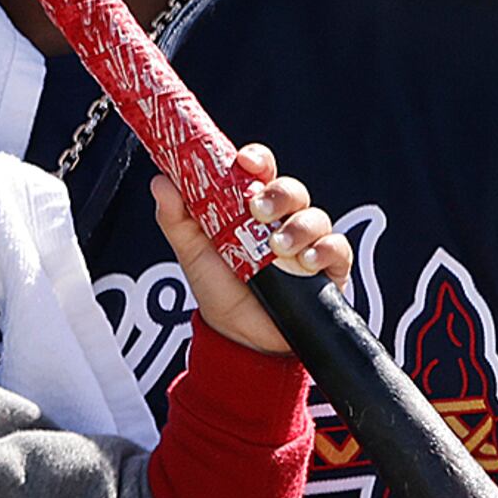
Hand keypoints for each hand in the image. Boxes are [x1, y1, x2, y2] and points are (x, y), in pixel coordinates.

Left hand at [157, 144, 350, 357]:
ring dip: (299, 226)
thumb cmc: (220, 288)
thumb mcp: (191, 252)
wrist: (239, 337)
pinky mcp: (328, 268)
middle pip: (291, 189)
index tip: (245, 162)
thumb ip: (175, 218)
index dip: (257, 160)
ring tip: (278, 246)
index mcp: (252, 206)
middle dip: (278, 193)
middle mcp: (283, 219)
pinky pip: (337, 248)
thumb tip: (160, 182)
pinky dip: (325, 250)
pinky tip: (306, 261)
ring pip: (315, 216)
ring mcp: (308, 242)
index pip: (261, 171)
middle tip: (258, 208)